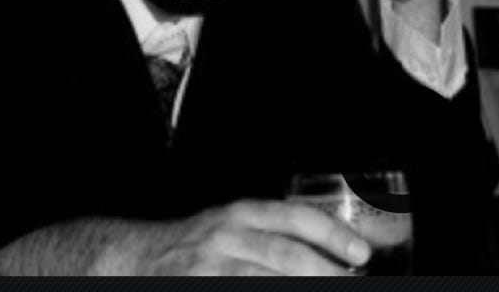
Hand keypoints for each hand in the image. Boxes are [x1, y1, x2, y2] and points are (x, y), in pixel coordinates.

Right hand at [129, 199, 370, 275]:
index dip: (330, 233)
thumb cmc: (194, 243)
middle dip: (323, 270)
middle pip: (283, 253)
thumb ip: (269, 231)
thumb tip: (327, 252)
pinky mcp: (200, 287)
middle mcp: (227, 235)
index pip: (292, 216)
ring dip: (301, 285)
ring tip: (328, 288)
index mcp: (239, 214)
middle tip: (351, 280)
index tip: (359, 252)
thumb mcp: (230, 224)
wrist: (139, 257)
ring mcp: (212, 266)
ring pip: (264, 277)